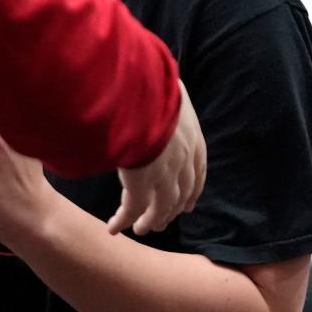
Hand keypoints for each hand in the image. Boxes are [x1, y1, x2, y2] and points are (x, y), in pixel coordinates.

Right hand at [107, 79, 205, 235]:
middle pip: (182, 194)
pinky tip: (114, 227)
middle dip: (173, 210)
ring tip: (142, 229)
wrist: (140, 92)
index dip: (192, 190)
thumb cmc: (149, 83)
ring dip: (151, 220)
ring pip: (161, 207)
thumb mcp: (165, 89)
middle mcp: (183, 160)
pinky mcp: (140, 183)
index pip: (197, 171)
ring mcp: (163, 174)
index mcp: (192, 138)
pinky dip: (123, 220)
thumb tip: (152, 87)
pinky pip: (132, 209)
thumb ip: (162, 98)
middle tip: (163, 221)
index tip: (189, 205)